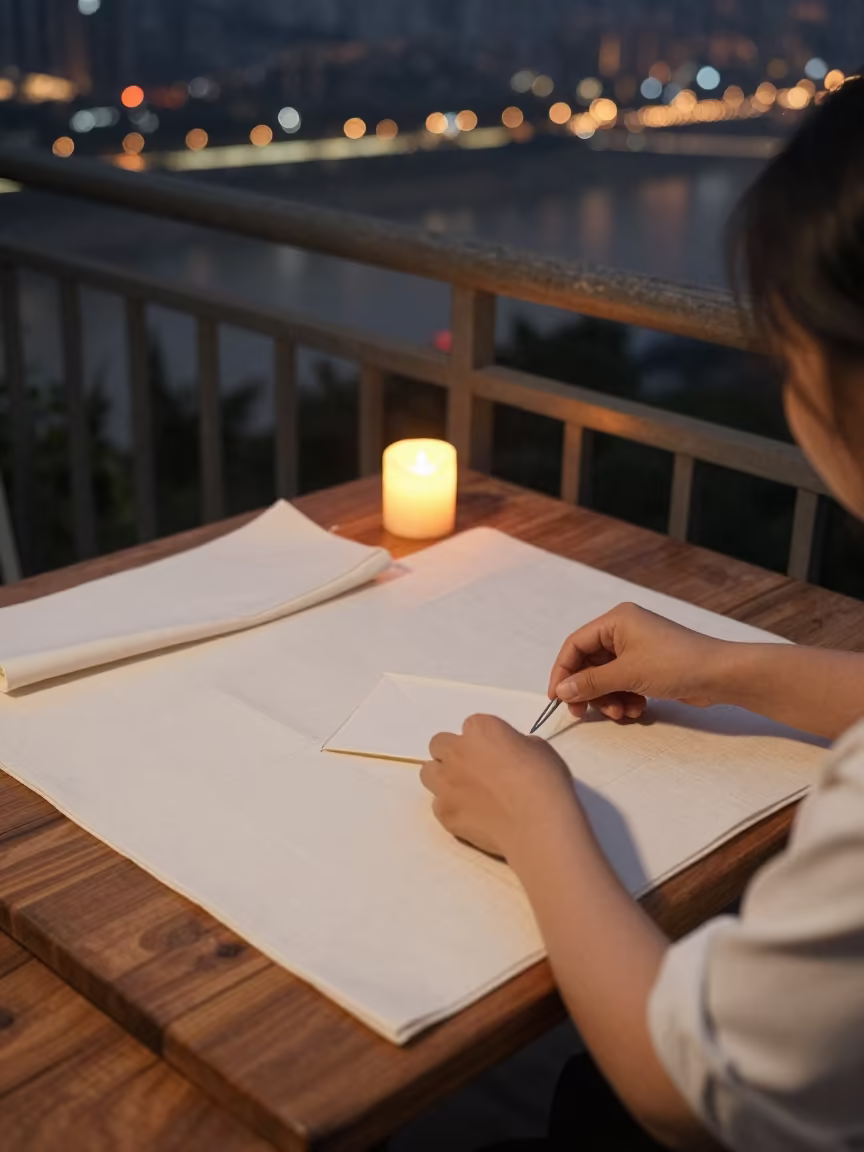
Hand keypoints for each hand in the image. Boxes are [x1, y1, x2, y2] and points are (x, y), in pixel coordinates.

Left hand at [420, 714, 580, 858]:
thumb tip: (508, 754)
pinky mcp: (443, 811)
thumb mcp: (538, 749)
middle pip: (440, 744)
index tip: (495, 754)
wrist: (537, 825)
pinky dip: (451, 807)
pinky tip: (472, 817)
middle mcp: (457, 751)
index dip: (483, 741)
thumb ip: (515, 745)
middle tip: (474, 771)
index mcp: (481, 728)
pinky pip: (437, 803)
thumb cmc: (545, 783)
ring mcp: (445, 782)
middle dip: (453, 754)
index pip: (471, 726)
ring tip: (465, 793)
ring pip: (429, 772)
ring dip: (442, 777)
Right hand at [548, 602, 726, 721]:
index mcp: (616, 621)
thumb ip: (590, 682)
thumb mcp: (626, 674)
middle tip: (584, 713)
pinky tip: (637, 710)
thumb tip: (561, 691)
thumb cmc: (673, 664)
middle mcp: (624, 631)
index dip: (563, 671)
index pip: (575, 644)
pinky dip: (625, 698)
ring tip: (621, 713)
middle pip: (590, 663)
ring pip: (606, 677)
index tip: (557, 697)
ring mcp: (637, 648)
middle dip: (589, 690)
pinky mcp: (649, 665)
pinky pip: (624, 682)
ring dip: (609, 698)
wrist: (720, 675)